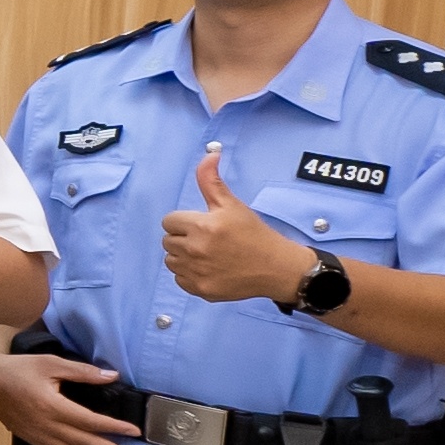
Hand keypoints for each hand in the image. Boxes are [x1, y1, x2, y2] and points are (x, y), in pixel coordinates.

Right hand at [0, 338, 140, 444]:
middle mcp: (44, 425)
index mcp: (50, 405)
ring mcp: (36, 435)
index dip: (114, 428)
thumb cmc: (17, 368)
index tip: (134, 432)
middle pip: (83, 443)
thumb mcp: (50, 362)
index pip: (89, 421)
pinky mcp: (30, 438)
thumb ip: (83, 371)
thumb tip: (112, 376)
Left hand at [161, 148, 316, 304]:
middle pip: (168, 240)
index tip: (202, 225)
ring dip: (183, 256)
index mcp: (202, 226)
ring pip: (171, 260)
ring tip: (208, 254)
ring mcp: (197, 272)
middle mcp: (196, 250)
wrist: (276, 268)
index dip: (185, 221)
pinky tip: (209, 269)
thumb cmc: (255, 234)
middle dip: (183, 238)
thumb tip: (209, 155)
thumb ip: (211, 181)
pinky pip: (179, 279)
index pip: (169, 221)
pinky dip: (190, 275)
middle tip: (208, 240)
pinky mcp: (200, 289)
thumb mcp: (232, 205)